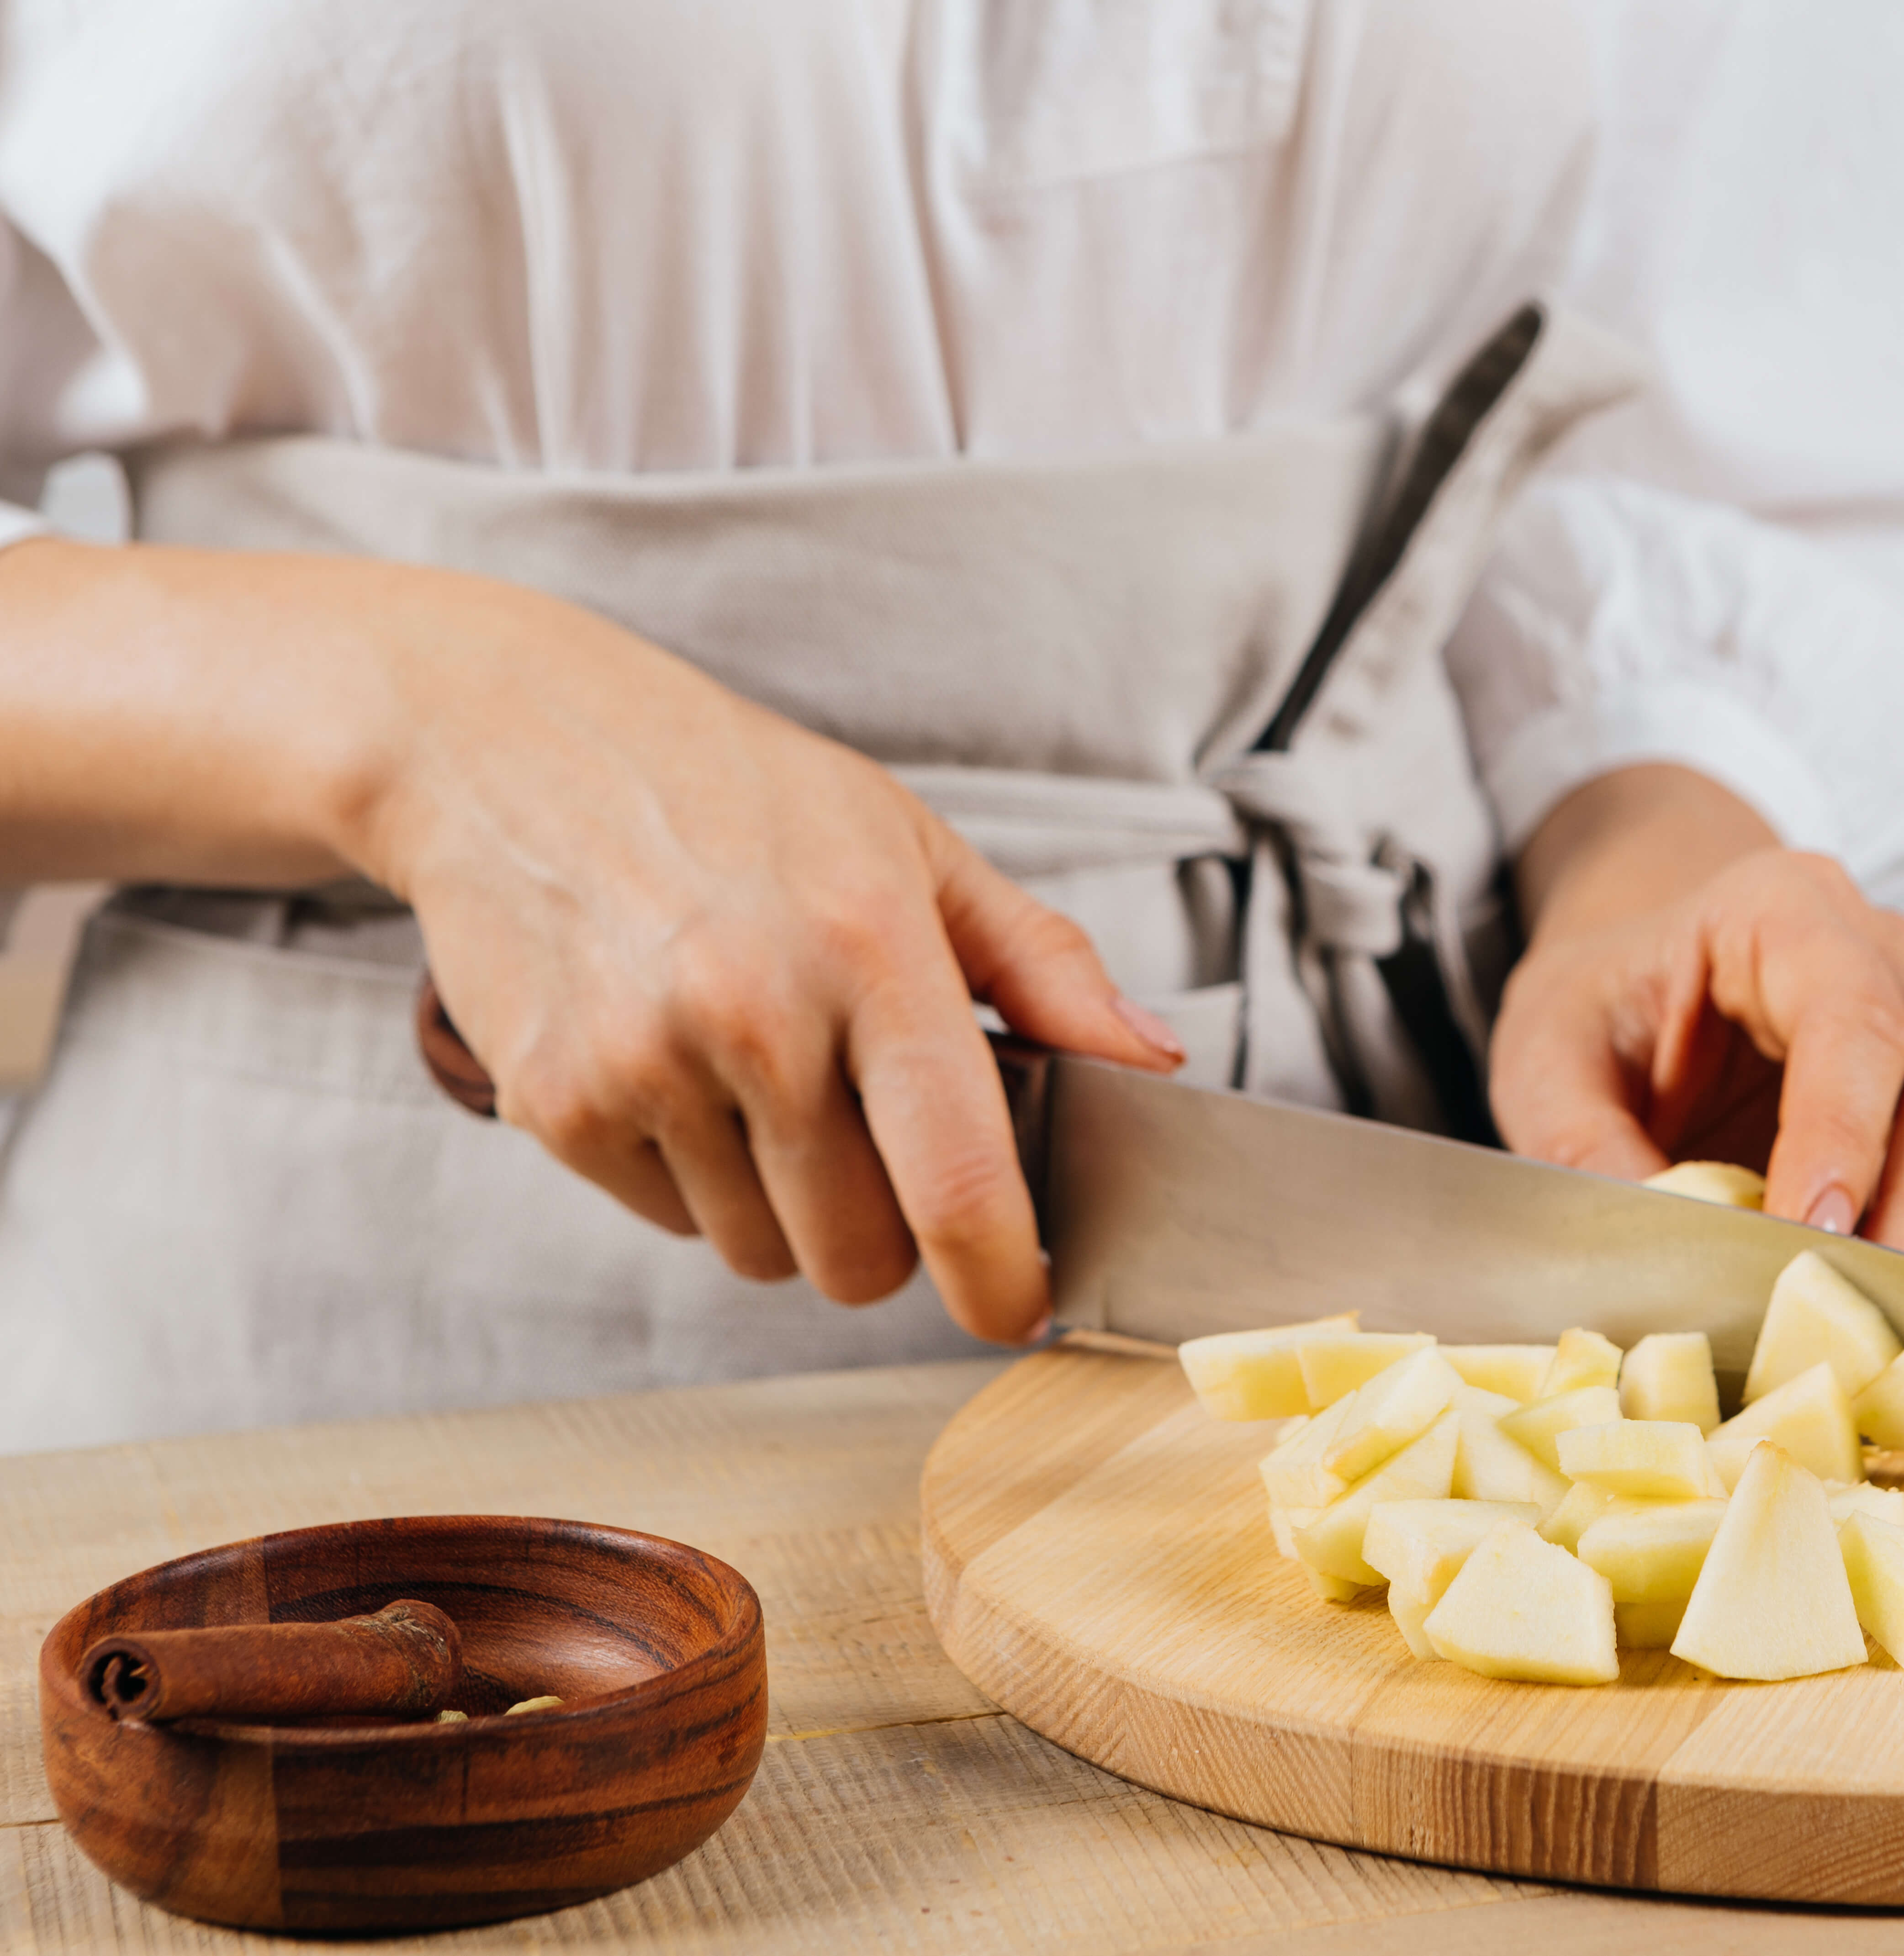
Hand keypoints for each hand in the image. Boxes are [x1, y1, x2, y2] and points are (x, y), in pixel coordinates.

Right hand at [347, 565, 1181, 1337]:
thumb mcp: (911, 844)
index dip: (1001, 1275)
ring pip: (764, 1254)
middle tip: (874, 1152)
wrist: (511, 742)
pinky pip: (671, 1221)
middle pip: (860, 1253)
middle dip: (887, 1239)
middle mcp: (755, 1012)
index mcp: (869, 948)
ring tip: (764, 1087)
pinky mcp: (556, 1103)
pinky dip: (694, 1181)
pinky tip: (683, 1075)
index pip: (957, 1175)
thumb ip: (1042, 963)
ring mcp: (646, 1064)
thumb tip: (1151, 1056)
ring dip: (786, 1211)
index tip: (1021, 1306)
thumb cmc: (735, 791)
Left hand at [1491, 767, 1903, 1279]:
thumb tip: (1649, 1245)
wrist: (1647, 973)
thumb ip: (1580, 1141)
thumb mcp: (1545, 1052)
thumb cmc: (1604, 1004)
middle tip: (1880, 1313)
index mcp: (1784, 910)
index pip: (1850, 1016)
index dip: (1844, 1130)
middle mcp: (1891, 953)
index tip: (1815, 1232)